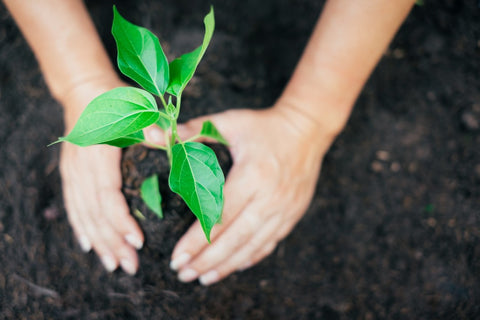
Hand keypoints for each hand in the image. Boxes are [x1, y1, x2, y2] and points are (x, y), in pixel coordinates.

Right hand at [59, 78, 143, 274]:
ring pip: (83, 214)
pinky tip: (89, 246)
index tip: (138, 241)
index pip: (107, 195)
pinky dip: (81, 228)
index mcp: (99, 155)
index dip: (121, 220)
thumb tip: (168, 140)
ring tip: (113, 265)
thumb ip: (150, 127)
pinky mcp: (71, 175)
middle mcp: (82, 168)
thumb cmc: (116, 100)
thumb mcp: (136, 108)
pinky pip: (73, 206)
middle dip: (112, 242)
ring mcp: (73, 173)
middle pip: (94, 213)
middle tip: (129, 266)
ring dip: (98, 241)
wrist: (84, 92)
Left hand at [145, 104, 333, 284]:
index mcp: (253, 175)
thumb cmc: (263, 126)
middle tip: (183, 274)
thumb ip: (191, 131)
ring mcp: (285, 209)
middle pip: (235, 238)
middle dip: (207, 260)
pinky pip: (270, 243)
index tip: (176, 257)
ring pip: (253, 246)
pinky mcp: (293, 215)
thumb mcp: (228, 123)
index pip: (219, 215)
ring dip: (227, 265)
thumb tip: (153, 137)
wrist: (307, 130)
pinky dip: (249, 258)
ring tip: (202, 278)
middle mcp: (271, 197)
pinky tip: (232, 267)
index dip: (196, 240)